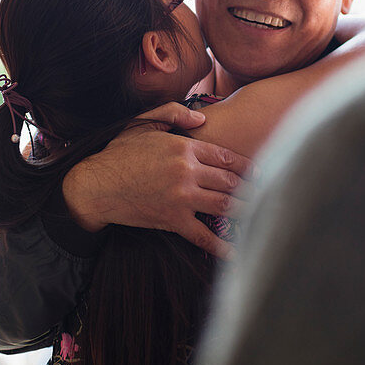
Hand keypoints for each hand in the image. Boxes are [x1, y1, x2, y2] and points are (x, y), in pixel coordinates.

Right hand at [62, 102, 251, 258]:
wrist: (96, 186)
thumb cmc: (119, 153)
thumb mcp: (143, 123)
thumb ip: (174, 113)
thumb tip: (202, 120)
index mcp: (184, 147)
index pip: (226, 156)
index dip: (246, 165)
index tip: (260, 171)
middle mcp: (187, 171)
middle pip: (231, 180)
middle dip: (252, 188)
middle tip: (269, 193)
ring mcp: (182, 197)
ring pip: (225, 204)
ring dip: (246, 210)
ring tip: (262, 214)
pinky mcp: (173, 220)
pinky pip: (205, 235)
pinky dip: (223, 245)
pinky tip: (238, 250)